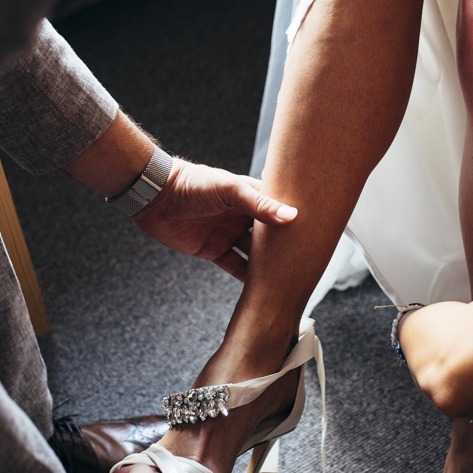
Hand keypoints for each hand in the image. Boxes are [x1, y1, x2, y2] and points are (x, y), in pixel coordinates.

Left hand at [133, 158, 296, 280]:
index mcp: (250, 196)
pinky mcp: (213, 250)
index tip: (317, 233)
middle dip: (285, 247)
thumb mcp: (229, 189)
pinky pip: (234, 265)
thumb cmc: (193, 183)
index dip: (297, 220)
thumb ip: (259, 204)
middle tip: (308, 262)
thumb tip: (291, 217)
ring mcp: (228, 234)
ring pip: (254, 253)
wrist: (155, 197)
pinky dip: (247, 277)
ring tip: (289, 278)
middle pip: (270, 235)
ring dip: (268, 265)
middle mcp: (242, 216)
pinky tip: (262, 288)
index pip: (280, 209)